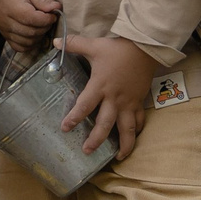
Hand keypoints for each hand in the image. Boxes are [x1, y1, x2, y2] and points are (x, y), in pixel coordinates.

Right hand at [0, 0, 60, 53]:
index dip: (47, 19)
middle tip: (48, 18)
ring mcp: (4, 31)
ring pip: (28, 42)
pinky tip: (35, 33)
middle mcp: (5, 21)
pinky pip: (20, 47)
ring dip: (39, 36)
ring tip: (41, 24)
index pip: (32, 19)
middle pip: (31, 32)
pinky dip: (31, 43)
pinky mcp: (5, 36)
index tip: (54, 14)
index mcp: (11, 7)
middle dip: (45, 27)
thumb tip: (56, 8)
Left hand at [61, 35, 160, 155]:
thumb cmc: (118, 49)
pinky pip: (138, 120)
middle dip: (96, 139)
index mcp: (100, 86)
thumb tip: (55, 42)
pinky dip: (136, 131)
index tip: (65, 128)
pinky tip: (132, 139)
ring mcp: (128, 102)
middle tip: (87, 151)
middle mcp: (114, 98)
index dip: (74, 118)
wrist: (145, 48)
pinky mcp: (139, 102)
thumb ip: (74, 44)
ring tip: (118, 157)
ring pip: (126, 128)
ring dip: (123, 144)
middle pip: (105, 124)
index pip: (85, 105)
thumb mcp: (94, 45)